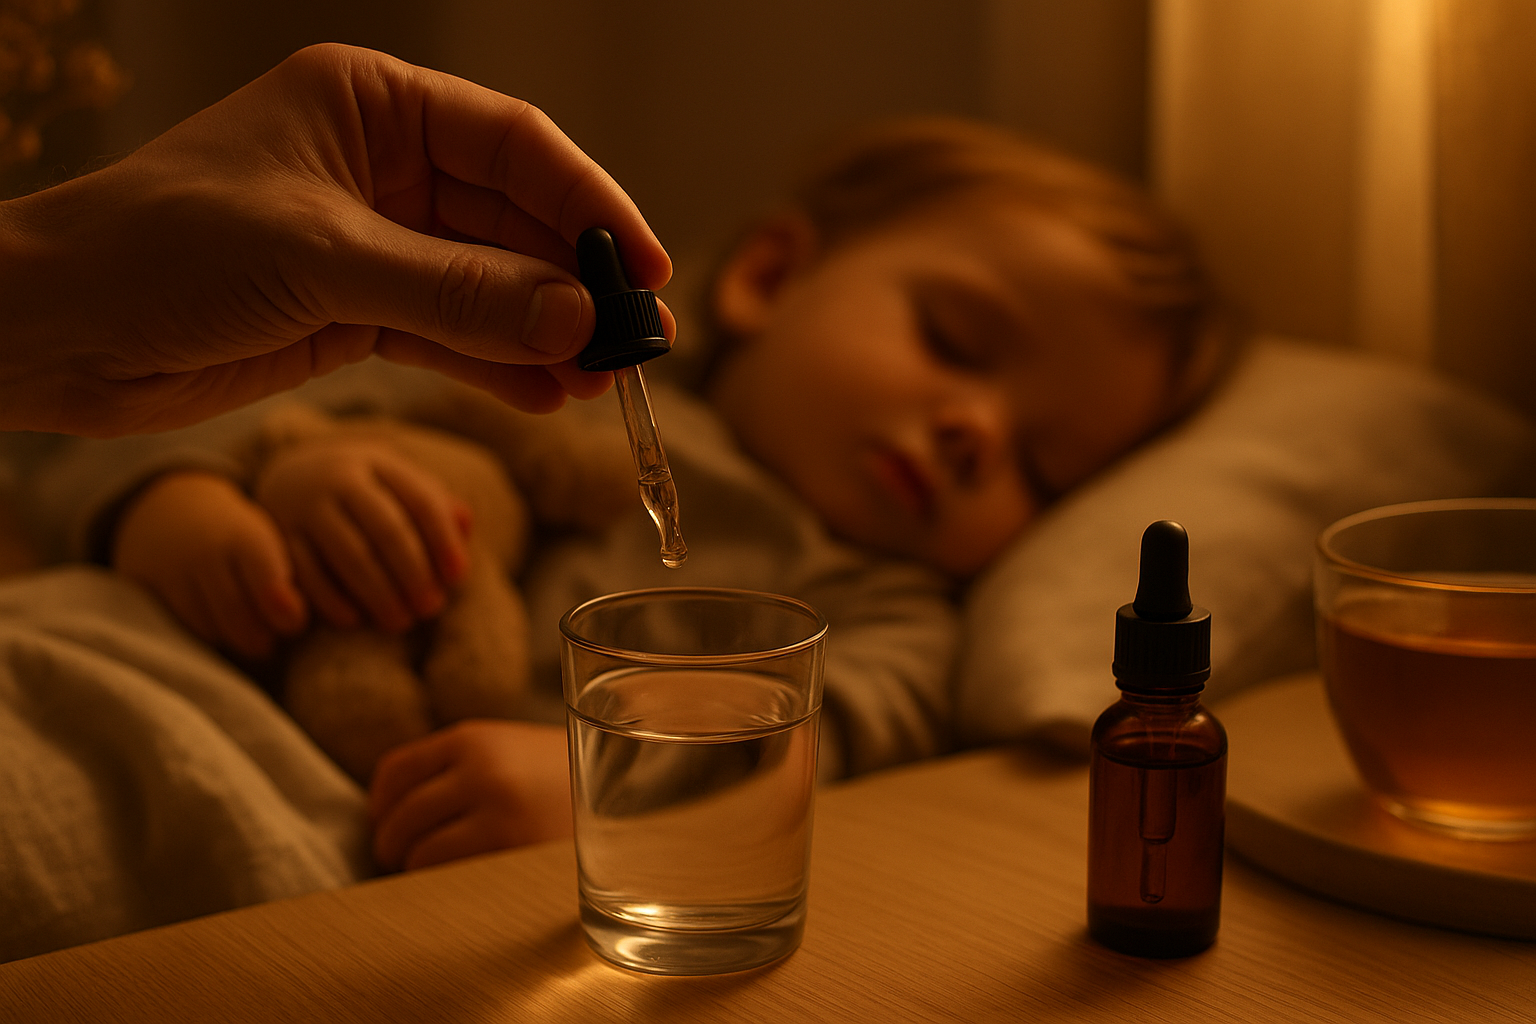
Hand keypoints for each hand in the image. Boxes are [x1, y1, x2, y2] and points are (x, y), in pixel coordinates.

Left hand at [0, 43, 672, 436]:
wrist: (56, 333)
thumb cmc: (163, 252)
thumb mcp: (324, 260)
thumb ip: (456, 292)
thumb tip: (574, 318)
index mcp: (373, 105)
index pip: (514, 147)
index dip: (591, 204)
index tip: (645, 269)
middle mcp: (383, 167)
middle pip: (514, 221)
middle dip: (574, 284)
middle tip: (634, 345)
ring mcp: (374, 244)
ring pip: (490, 287)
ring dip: (545, 335)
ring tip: (601, 383)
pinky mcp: (356, 313)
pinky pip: (451, 336)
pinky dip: (498, 367)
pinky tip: (546, 396)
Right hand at [112, 471, 306, 658]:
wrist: (175, 508)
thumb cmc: (237, 535)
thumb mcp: (266, 543)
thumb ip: (284, 580)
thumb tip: (294, 623)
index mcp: (246, 537)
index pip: (266, 582)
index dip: (283, 609)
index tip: (295, 624)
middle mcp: (206, 550)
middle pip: (235, 611)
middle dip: (259, 636)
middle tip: (271, 642)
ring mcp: (174, 568)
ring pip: (208, 623)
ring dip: (234, 639)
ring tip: (250, 637)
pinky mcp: (149, 585)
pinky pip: (182, 624)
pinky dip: (208, 633)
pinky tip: (222, 628)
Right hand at [254, 436, 470, 632]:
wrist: (292, 474)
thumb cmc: (367, 491)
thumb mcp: (398, 484)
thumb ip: (435, 503)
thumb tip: (466, 525)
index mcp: (379, 462)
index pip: (421, 500)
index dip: (444, 540)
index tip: (459, 577)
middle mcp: (340, 478)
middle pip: (387, 529)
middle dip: (415, 573)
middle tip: (432, 608)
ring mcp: (305, 505)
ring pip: (350, 555)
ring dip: (380, 594)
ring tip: (401, 622)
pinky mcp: (278, 534)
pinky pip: (308, 574)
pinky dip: (333, 601)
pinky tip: (356, 621)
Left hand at [370, 720, 572, 871]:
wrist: (632, 791)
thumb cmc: (566, 778)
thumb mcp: (512, 749)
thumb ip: (459, 765)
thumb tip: (390, 808)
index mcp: (475, 738)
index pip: (395, 771)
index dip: (380, 804)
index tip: (384, 822)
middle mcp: (480, 769)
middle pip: (398, 816)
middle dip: (393, 844)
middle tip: (404, 858)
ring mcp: (496, 812)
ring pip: (418, 852)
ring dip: (418, 870)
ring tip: (437, 874)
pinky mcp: (511, 852)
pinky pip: (448, 877)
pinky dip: (444, 885)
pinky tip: (461, 883)